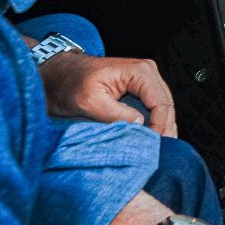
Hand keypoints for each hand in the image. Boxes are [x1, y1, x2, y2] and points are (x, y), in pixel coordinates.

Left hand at [39, 52, 177, 136]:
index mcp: (140, 72)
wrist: (57, 73)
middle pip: (166, 105)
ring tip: (159, 147)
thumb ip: (116, 114)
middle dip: (164, 128)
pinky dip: (153, 122)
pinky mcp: (139, 87)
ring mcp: (144, 79)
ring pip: (162, 107)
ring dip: (161, 126)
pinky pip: (153, 106)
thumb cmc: (69, 83)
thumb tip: (140, 126)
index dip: (160, 127)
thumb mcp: (90, 102)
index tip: (152, 146)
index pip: (161, 103)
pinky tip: (152, 137)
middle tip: (161, 151)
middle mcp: (147, 72)